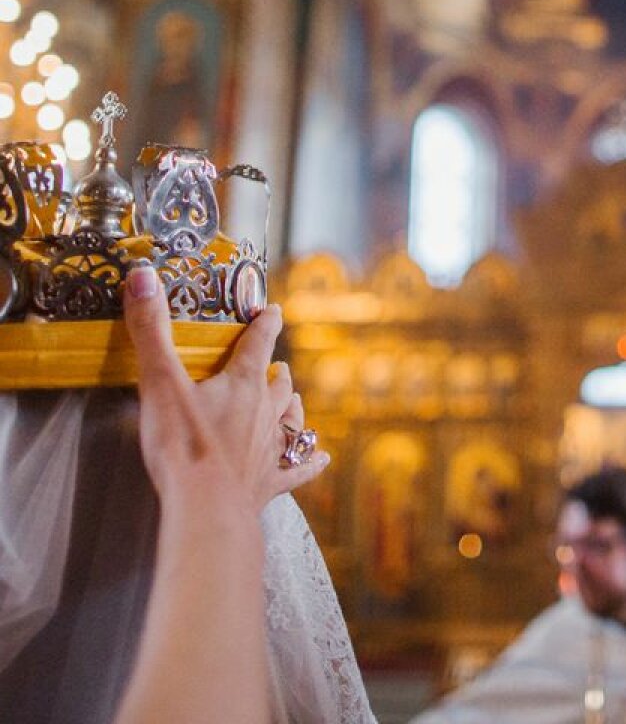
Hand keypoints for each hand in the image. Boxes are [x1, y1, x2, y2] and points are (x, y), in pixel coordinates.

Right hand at [123, 264, 328, 520]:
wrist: (206, 510)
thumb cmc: (184, 447)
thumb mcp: (160, 383)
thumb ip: (151, 331)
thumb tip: (143, 275)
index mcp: (243, 383)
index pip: (259, 341)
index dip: (265, 323)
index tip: (272, 311)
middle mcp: (266, 411)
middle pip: (278, 383)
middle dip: (276, 370)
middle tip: (275, 365)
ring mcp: (272, 447)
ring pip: (292, 418)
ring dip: (292, 407)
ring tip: (293, 399)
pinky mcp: (271, 481)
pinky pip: (299, 468)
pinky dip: (311, 461)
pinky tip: (323, 458)